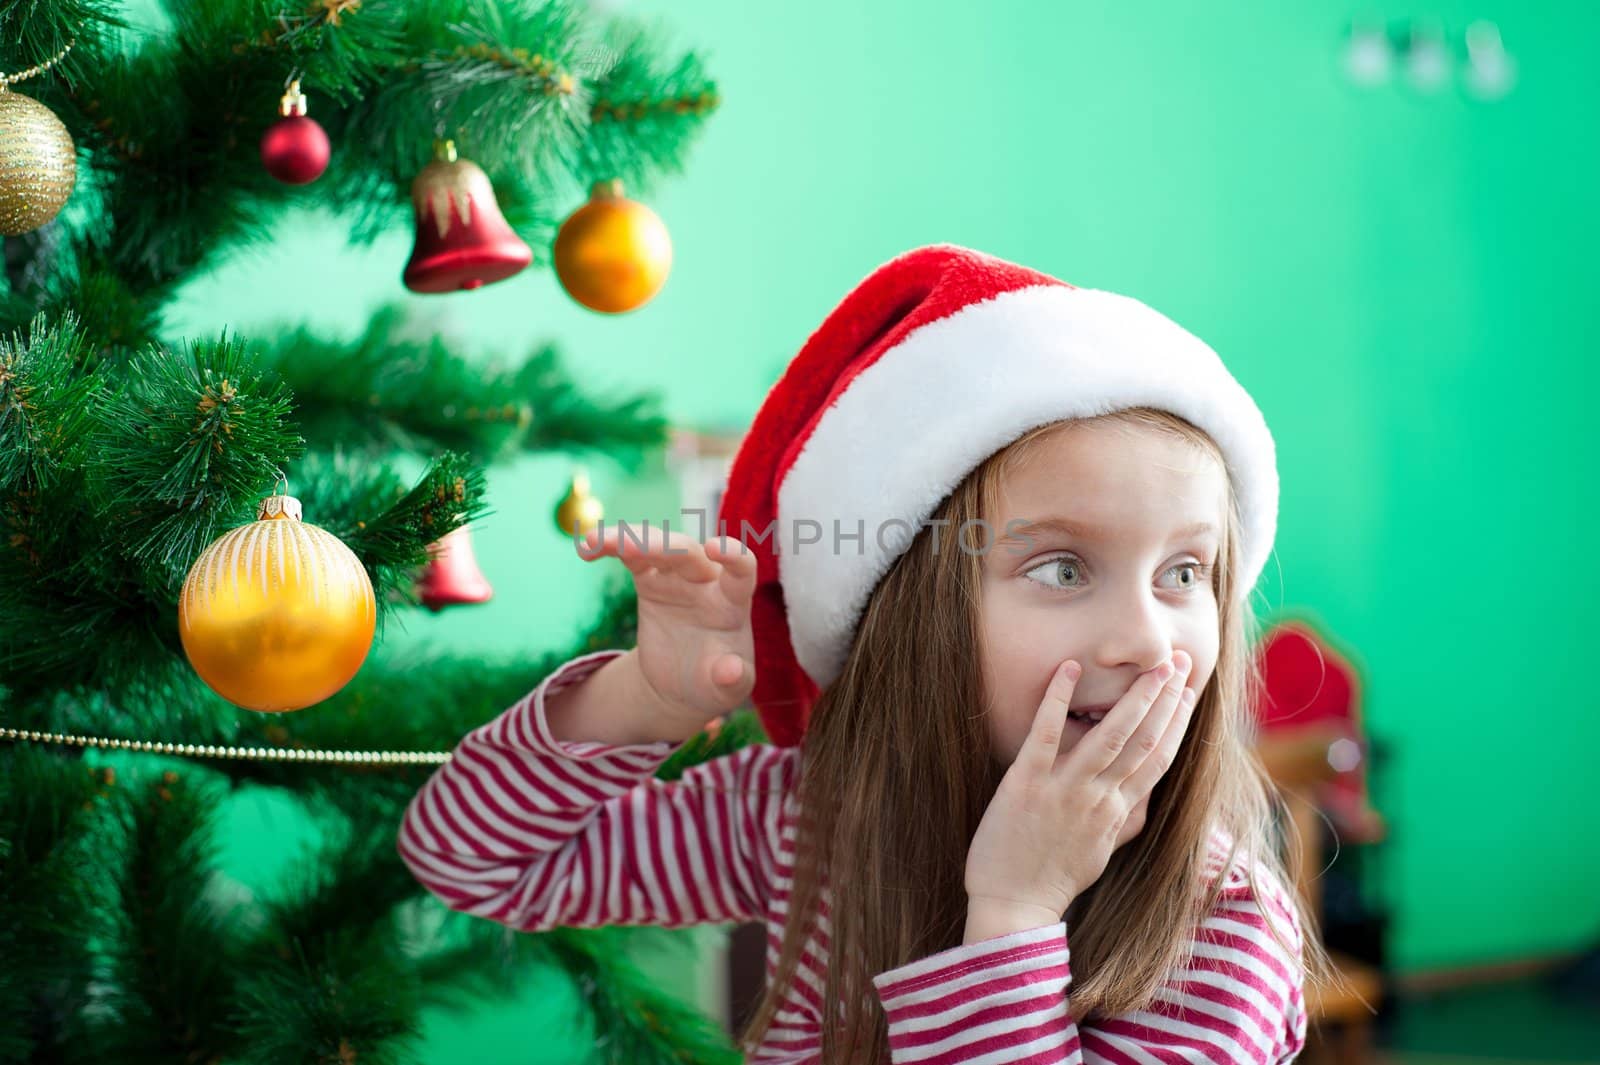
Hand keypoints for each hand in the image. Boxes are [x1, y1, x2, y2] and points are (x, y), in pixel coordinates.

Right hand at [577, 525, 756, 733]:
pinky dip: (610, 547)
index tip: (716, 547)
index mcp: (733, 602)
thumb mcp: (727, 690)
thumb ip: (733, 680)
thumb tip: (729, 672)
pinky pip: (631, 556)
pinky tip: (587, 549)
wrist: (685, 683)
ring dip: (629, 539)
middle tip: (636, 546)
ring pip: (656, 546)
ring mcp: (677, 577)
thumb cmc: (715, 681)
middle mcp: (707, 580)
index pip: (741, 569)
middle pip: (689, 553)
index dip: (732, 555)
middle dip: (665, 546)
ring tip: (597, 542)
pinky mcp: (650, 581)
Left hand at [965, 650, 1196, 920]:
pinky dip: (1057, 700)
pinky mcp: (1026, 784)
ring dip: (1134, 698)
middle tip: (1182, 661)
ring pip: (1109, 736)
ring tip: (1151, 666)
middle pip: (1143, 742)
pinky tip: (1068, 669)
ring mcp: (1064, 790)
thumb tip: (1148, 797)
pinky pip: (1045, 734)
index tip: (1190, 691)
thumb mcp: (1102, 852)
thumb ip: (1127, 821)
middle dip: (1165, 699)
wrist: (1014, 906)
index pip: (1158, 759)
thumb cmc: (1054, 878)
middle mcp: (1098, 798)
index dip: (1177, 723)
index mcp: (1117, 812)